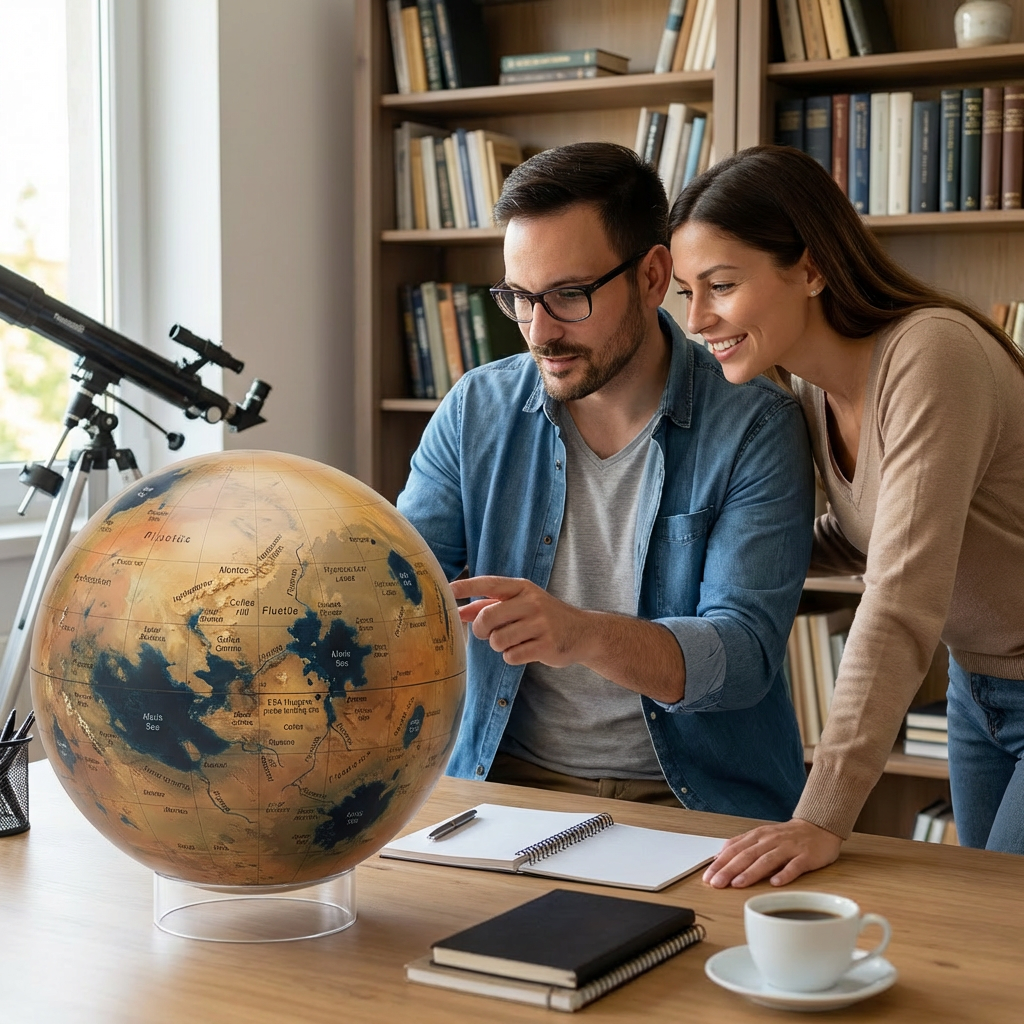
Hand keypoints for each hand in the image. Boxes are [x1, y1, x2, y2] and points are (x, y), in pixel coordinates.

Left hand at [449, 576, 589, 667]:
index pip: (489, 583)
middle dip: (481, 630)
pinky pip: (511, 655)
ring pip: (498, 640)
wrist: (583, 632)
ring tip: (513, 641)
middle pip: (487, 617)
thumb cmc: (543, 617)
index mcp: (522, 587)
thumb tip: (458, 612)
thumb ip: (489, 606)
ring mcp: (541, 623)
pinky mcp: (546, 645)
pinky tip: (525, 650)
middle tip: (487, 633)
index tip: (447, 590)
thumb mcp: (519, 605)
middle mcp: (531, 602)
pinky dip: (512, 656)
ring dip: (499, 645)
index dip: (466, 586)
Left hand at [703, 818, 842, 887]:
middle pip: (747, 855)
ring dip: (751, 872)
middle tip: (716, 883)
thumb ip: (742, 845)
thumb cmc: (787, 836)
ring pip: (767, 860)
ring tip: (738, 884)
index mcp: (758, 836)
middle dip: (729, 870)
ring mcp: (788, 848)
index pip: (734, 849)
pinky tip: (775, 883)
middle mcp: (770, 840)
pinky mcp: (805, 856)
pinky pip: (795, 866)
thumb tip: (719, 857)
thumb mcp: (762, 836)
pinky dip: (785, 874)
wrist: (819, 827)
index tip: (707, 877)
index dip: (720, 863)